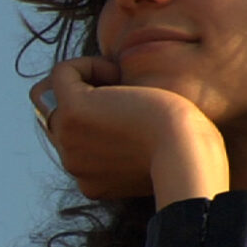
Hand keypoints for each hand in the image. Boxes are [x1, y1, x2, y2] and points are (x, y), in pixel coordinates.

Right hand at [31, 57, 229, 209]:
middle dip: (91, 99)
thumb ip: (128, 145)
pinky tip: (118, 75)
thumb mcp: (153, 154)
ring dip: (92, 81)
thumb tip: (119, 112)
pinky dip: (89, 64)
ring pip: (60, 94)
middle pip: (65, 116)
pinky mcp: (72, 112)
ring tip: (125, 87)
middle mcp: (72, 164)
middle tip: (128, 96)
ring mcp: (67, 140)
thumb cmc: (186, 153)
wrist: (186, 154)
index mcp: (90, 182)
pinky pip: (63, 74)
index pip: (77, 141)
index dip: (98, 119)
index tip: (131, 115)